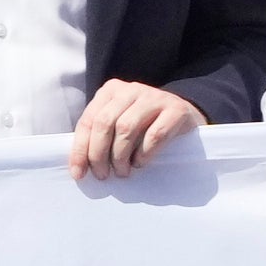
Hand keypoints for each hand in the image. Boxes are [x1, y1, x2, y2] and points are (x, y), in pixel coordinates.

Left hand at [70, 78, 201, 179]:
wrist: (187, 114)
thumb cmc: (146, 123)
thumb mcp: (121, 120)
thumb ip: (101, 133)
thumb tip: (80, 164)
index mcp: (110, 91)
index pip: (88, 120)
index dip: (80, 148)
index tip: (78, 173)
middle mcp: (130, 90)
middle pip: (104, 123)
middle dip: (98, 153)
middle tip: (102, 175)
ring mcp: (154, 97)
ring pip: (127, 128)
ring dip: (120, 155)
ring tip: (122, 172)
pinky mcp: (176, 110)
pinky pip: (155, 134)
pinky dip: (144, 153)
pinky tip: (140, 163)